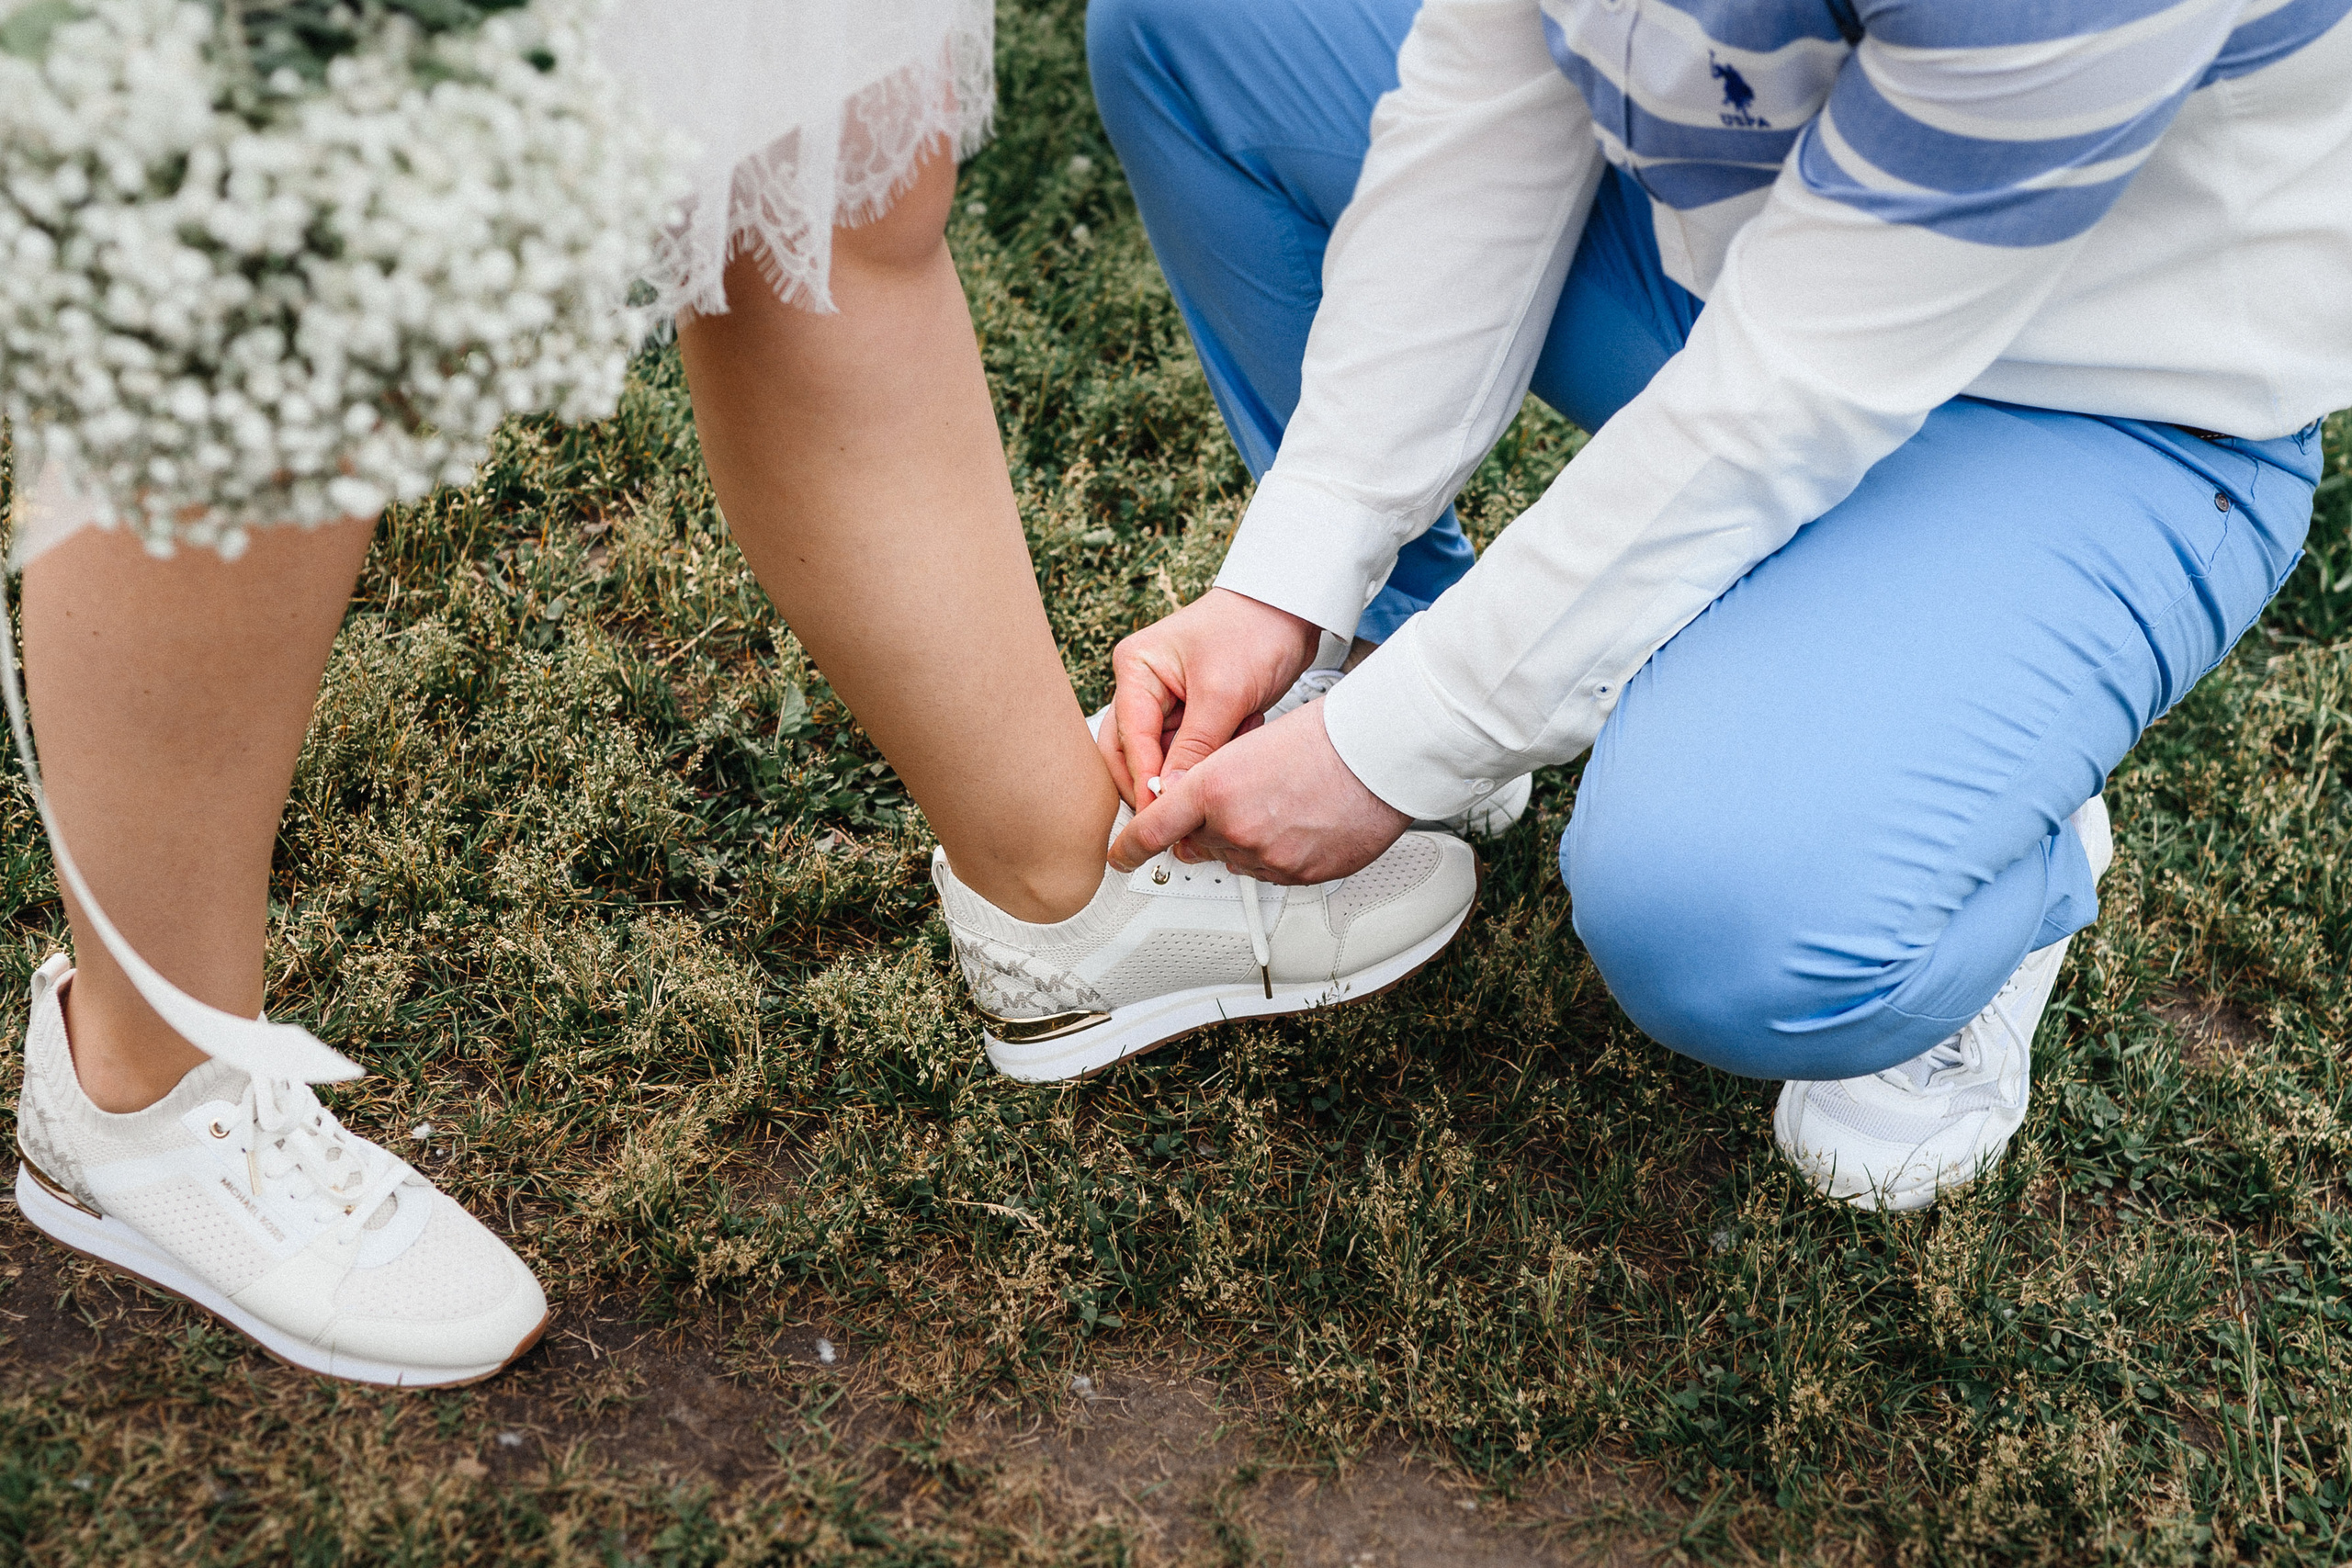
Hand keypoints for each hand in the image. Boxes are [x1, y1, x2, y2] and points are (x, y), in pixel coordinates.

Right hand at [1101, 587, 1322, 806]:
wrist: (1293, 609)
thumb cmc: (1255, 629)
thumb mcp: (1224, 693)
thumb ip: (1195, 748)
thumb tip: (1170, 797)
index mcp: (1136, 669)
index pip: (1129, 738)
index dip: (1143, 780)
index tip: (1159, 815)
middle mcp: (1143, 686)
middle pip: (1131, 753)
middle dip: (1157, 782)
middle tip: (1182, 814)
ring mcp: (1168, 702)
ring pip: (1164, 757)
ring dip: (1194, 765)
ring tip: (1234, 741)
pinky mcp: (1193, 714)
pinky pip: (1191, 751)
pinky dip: (1215, 754)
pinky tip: (1244, 729)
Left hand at [1109, 700, 1411, 884]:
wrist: (1377, 754)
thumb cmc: (1322, 738)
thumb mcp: (1247, 744)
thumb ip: (1211, 781)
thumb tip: (1192, 816)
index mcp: (1213, 787)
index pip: (1153, 827)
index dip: (1130, 846)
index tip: (1119, 856)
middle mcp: (1234, 827)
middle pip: (1198, 843)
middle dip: (1209, 827)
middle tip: (1243, 798)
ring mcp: (1266, 856)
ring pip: (1236, 859)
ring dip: (1247, 839)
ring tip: (1284, 801)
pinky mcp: (1297, 874)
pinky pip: (1272, 872)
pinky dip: (1279, 852)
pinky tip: (1302, 821)